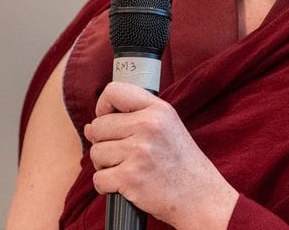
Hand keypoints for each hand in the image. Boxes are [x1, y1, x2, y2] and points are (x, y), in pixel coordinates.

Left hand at [85, 82, 238, 229]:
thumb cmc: (181, 164)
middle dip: (104, 143)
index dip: (103, 107)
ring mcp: (139, 152)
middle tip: (125, 154)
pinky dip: (106, 186)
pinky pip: (98, 178)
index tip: (109, 120)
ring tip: (128, 169)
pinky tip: (125, 185)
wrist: (199, 196)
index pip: (114, 91)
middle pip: (98, 126)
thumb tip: (89, 127)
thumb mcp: (167, 128)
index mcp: (158, 110)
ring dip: (105, 166)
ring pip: (96, 153)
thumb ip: (131, 120)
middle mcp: (148, 126)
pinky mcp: (130, 177)